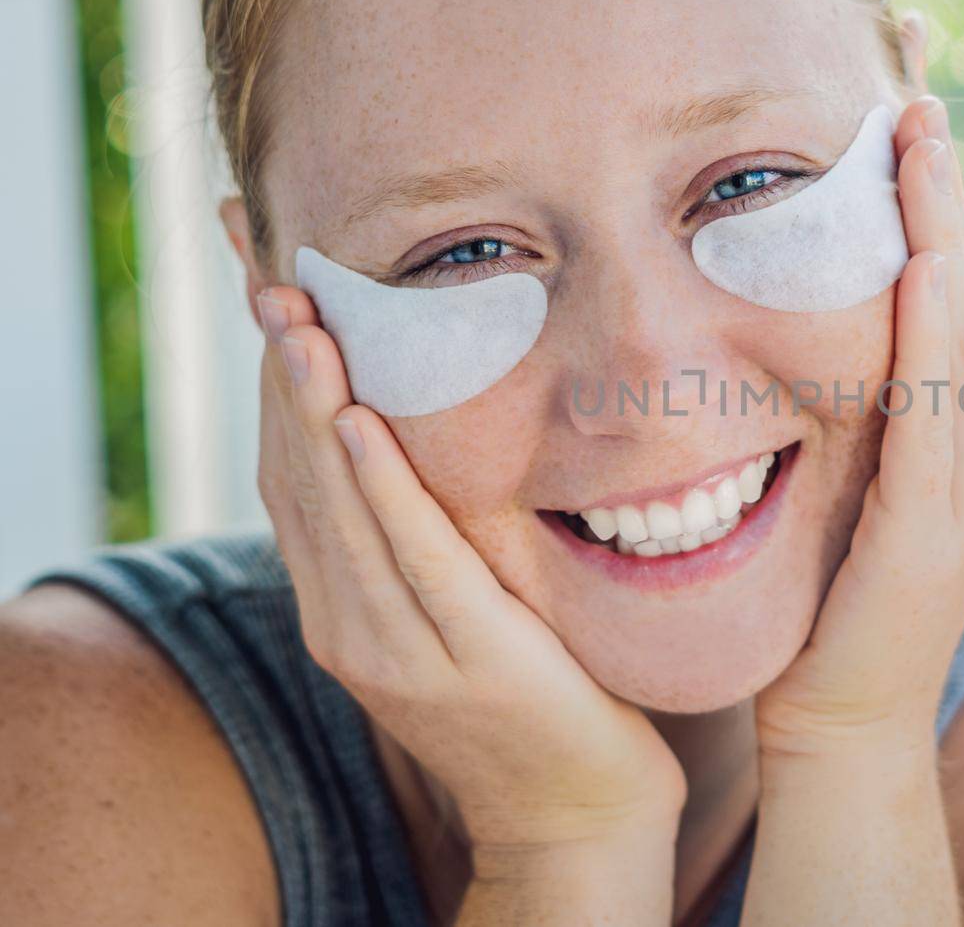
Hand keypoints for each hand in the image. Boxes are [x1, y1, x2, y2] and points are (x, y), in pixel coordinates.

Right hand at [254, 286, 686, 852]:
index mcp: (345, 604)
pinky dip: (379, 487)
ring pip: (340, 508)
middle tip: (269, 270)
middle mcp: (350, 622)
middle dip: (282, 370)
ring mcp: (398, 647)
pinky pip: (415, 558)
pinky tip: (356, 422)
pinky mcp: (466, 658)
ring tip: (299, 317)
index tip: (269, 287)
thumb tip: (413, 434)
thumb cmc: (532, 693)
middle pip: (299, 476)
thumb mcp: (457, 603)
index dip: (275, 380)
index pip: (292, 473)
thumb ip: (424, 534)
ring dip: (313, 405)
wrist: (574, 812)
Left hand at [753, 94, 963, 758]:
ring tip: (918, 137)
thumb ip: (851, 406)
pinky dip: (929, 337)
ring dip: (939, 229)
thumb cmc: (826, 601)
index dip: (930, 194)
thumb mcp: (843, 478)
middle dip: (939, 181)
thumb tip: (808, 323)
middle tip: (915, 78)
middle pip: (963, 282)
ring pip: (959, 328)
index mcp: (962, 422)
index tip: (902, 102)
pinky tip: (917, 266)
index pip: (945, 283)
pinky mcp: (936, 527)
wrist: (841, 721)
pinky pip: (935, 413)